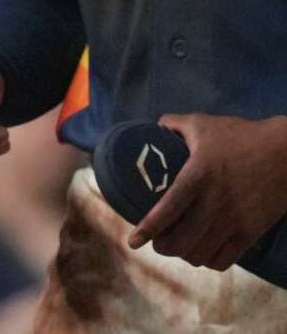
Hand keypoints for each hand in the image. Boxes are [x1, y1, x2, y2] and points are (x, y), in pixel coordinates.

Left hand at [130, 113, 286, 269]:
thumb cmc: (242, 136)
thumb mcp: (202, 124)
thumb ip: (173, 124)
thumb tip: (153, 126)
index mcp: (197, 177)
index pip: (166, 211)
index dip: (147, 230)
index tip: (133, 241)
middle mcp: (214, 203)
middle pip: (181, 241)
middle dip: (163, 247)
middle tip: (157, 243)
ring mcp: (234, 220)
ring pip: (201, 254)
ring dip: (185, 255)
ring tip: (178, 247)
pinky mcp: (252, 231)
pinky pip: (226, 259)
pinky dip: (210, 261)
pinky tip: (204, 253)